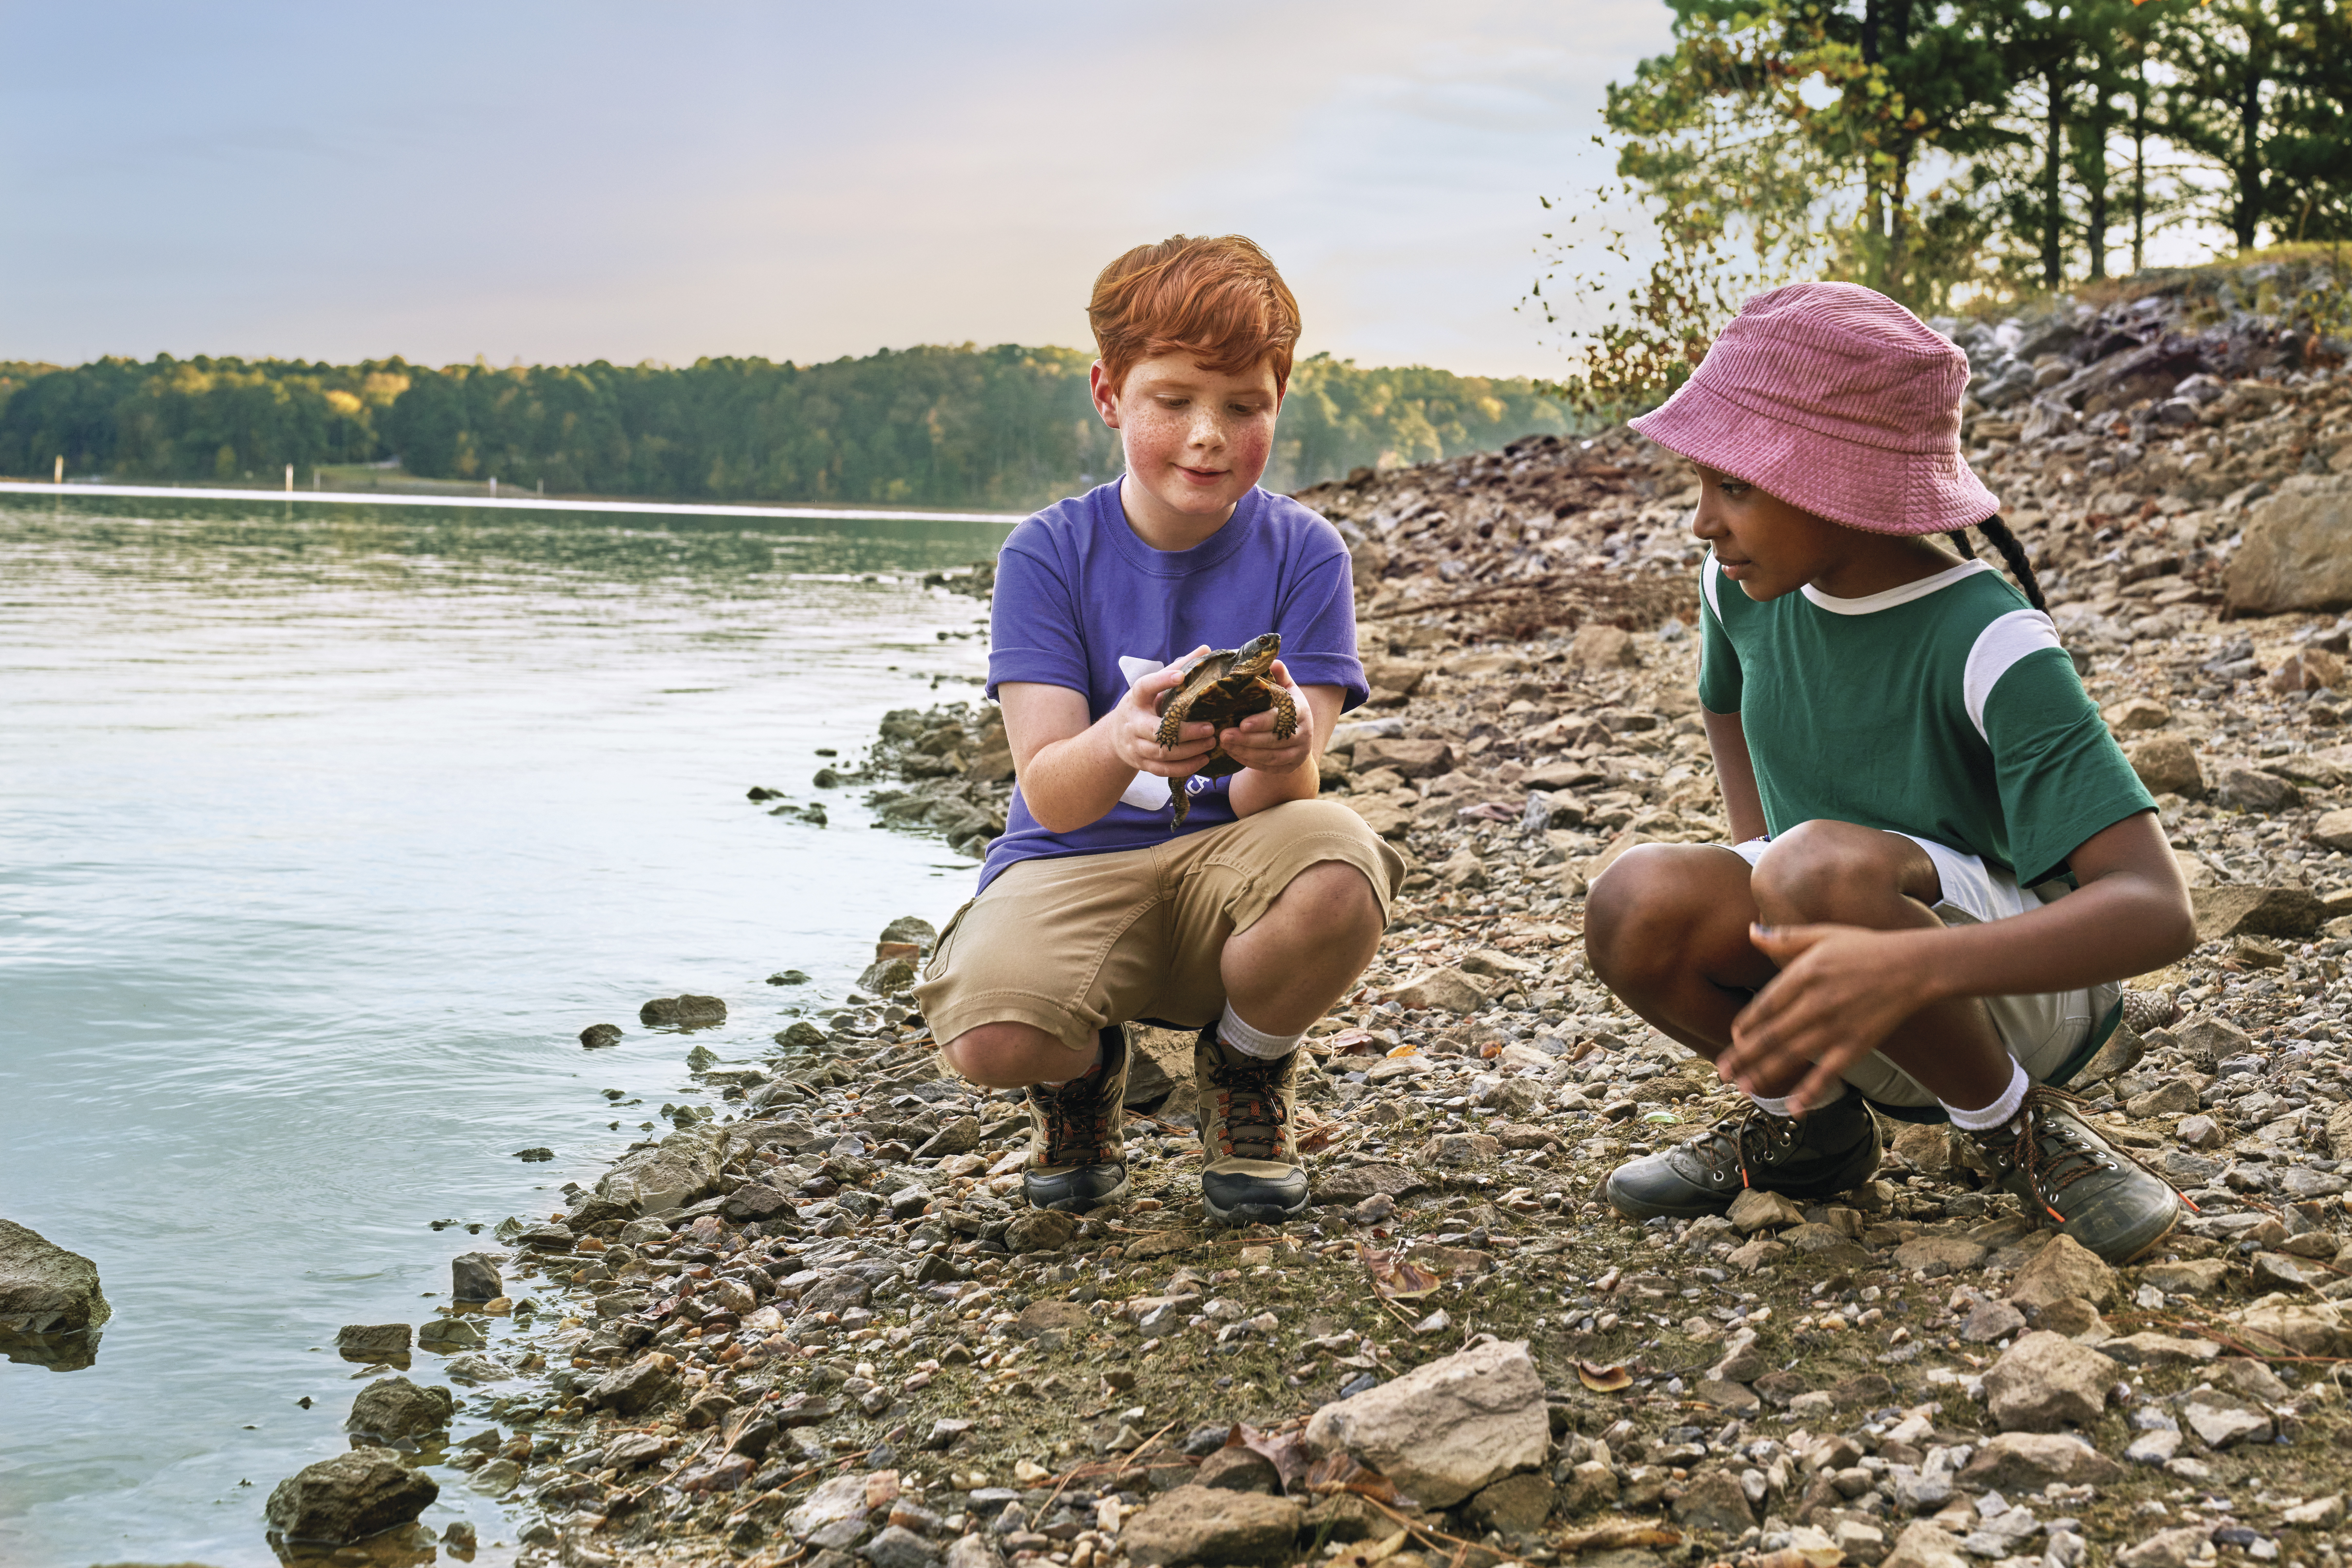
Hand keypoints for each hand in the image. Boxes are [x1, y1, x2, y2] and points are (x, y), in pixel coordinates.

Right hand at [1106, 647, 1216, 777]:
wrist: (1116, 736)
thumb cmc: (1144, 706)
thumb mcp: (1154, 687)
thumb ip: (1178, 669)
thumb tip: (1206, 649)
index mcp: (1135, 699)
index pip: (1144, 687)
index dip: (1161, 681)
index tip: (1180, 677)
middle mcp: (1133, 723)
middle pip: (1156, 730)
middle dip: (1184, 732)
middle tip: (1210, 727)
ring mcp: (1135, 746)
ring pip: (1162, 753)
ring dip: (1189, 750)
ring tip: (1212, 742)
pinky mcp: (1141, 763)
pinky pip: (1162, 770)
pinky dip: (1184, 767)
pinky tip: (1203, 760)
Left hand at [1218, 658, 1314, 775]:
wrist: (1299, 737)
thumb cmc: (1286, 707)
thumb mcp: (1287, 691)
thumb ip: (1279, 677)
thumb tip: (1272, 661)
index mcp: (1301, 712)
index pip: (1281, 719)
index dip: (1262, 722)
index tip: (1242, 723)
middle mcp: (1303, 735)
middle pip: (1274, 740)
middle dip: (1247, 739)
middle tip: (1223, 735)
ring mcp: (1297, 754)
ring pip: (1269, 756)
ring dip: (1244, 751)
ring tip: (1224, 743)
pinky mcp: (1288, 768)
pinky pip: (1266, 767)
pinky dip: (1247, 760)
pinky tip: (1232, 752)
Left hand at [1719, 923, 1930, 1113]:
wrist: (1913, 966)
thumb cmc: (1865, 947)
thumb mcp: (1822, 934)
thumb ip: (1784, 938)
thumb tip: (1751, 930)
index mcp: (1804, 975)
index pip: (1764, 1006)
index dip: (1746, 1025)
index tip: (1733, 1037)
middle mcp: (1815, 1003)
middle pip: (1771, 1035)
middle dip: (1743, 1056)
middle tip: (1722, 1073)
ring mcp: (1835, 1027)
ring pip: (1792, 1055)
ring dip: (1765, 1074)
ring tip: (1743, 1088)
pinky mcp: (1856, 1045)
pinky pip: (1828, 1073)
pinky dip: (1810, 1091)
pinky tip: (1794, 1107)